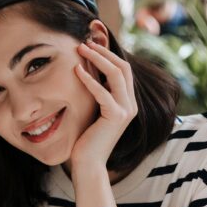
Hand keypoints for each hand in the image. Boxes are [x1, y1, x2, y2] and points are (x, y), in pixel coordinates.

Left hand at [70, 41, 137, 173]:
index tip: (91, 44)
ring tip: (80, 49)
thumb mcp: (92, 110)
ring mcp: (125, 110)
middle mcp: (130, 104)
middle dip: (104, 52)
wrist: (88, 164)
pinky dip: (89, 79)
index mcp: (127, 101)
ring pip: (116, 74)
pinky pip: (103, 92)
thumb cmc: (86, 139)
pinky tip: (76, 71)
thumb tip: (85, 70)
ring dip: (97, 59)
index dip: (109, 54)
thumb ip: (95, 93)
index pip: (123, 70)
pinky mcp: (115, 117)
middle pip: (123, 67)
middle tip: (84, 42)